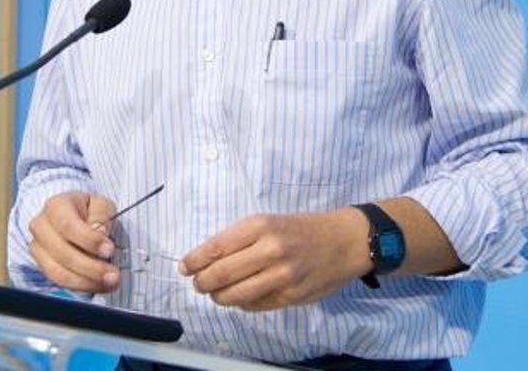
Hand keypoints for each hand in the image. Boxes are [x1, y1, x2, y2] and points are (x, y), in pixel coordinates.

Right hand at [28, 191, 120, 293]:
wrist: (75, 218)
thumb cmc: (88, 211)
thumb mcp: (100, 204)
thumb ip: (101, 214)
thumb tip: (100, 231)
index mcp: (55, 206)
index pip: (68, 225)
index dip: (89, 240)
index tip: (109, 249)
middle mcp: (41, 227)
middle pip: (62, 253)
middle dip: (91, 267)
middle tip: (114, 274)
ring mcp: (38, 248)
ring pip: (59, 272)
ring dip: (86, 281)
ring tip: (110, 282)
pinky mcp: (42, 266)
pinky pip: (59, 282)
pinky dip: (81, 286)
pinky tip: (98, 284)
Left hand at [178, 209, 369, 310]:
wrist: (343, 241)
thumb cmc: (300, 228)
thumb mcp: (268, 221)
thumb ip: (239, 239)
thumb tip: (205, 259)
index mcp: (260, 226)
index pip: (216, 247)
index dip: (194, 260)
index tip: (184, 266)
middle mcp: (270, 250)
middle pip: (221, 274)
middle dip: (202, 282)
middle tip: (197, 283)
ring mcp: (281, 276)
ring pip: (236, 295)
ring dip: (218, 297)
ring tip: (215, 294)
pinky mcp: (291, 296)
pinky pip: (255, 305)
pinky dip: (241, 304)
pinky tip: (240, 297)